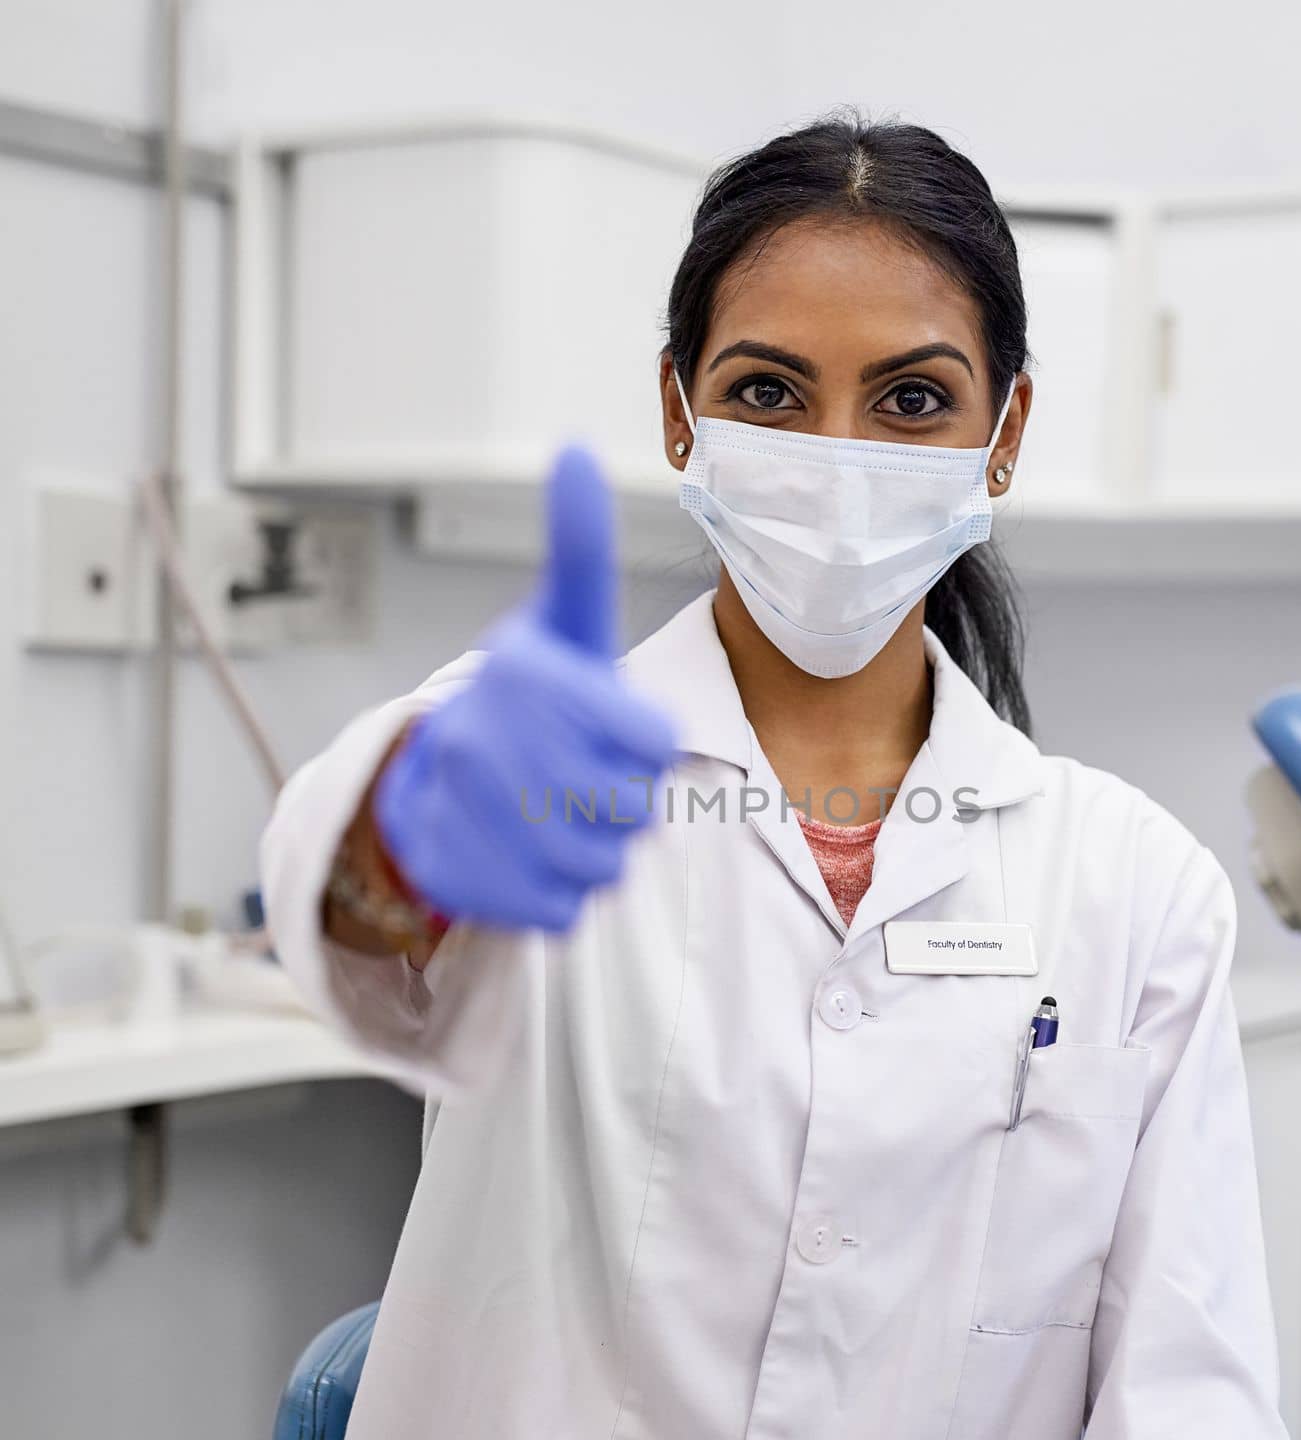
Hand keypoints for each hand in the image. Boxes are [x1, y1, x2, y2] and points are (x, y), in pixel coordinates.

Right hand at [373, 447, 676, 931]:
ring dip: (596, 850)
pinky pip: (564, 912)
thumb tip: (572, 448)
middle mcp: (485, 740)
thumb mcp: (560, 622)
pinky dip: (560, 894)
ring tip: (553, 813)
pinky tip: (526, 856)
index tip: (606, 727)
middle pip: (632, 812)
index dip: (644, 743)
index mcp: (524, 672)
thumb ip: (577, 547)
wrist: (428, 779)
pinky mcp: (459, 885)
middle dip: (622, 802)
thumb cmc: (524, 700)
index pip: (654, 742)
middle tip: (578, 775)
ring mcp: (465, 816)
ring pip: (603, 868)